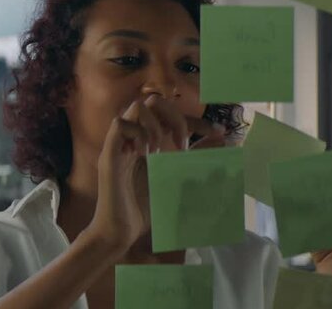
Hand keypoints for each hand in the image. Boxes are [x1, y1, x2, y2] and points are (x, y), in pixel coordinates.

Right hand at [80, 96, 223, 260]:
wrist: (121, 231)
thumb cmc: (145, 208)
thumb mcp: (179, 178)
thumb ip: (195, 158)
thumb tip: (222, 141)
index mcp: (149, 142)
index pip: (172, 115)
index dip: (195, 119)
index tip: (215, 132)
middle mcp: (133, 138)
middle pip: (151, 101)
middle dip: (173, 117)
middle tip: (181, 145)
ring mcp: (119, 144)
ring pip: (136, 107)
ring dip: (155, 126)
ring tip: (159, 151)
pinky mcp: (109, 154)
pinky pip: (119, 125)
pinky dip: (138, 135)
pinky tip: (144, 155)